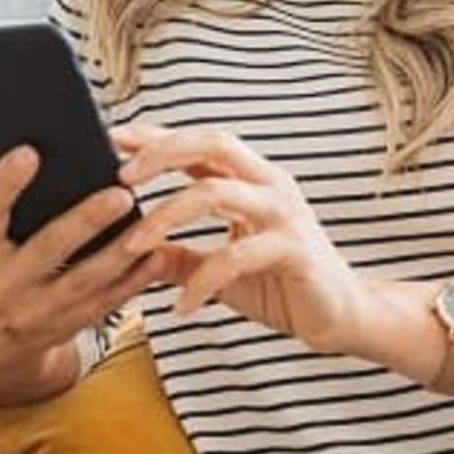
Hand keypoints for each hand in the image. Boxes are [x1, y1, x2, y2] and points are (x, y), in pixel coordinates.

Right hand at [0, 143, 168, 358]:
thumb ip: (8, 206)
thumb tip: (52, 153)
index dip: (4, 182)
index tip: (29, 151)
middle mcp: (1, 284)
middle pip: (47, 248)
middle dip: (85, 221)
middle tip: (119, 193)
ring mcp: (35, 311)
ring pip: (85, 279)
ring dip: (121, 250)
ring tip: (149, 221)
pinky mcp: (68, 326)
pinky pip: (107, 301)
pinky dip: (136, 278)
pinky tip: (158, 254)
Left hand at [111, 122, 363, 354]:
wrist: (341, 316)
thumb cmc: (280, 284)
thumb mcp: (217, 267)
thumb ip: (177, 254)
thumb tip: (126, 248)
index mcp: (252, 179)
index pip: (200, 143)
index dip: (158, 137)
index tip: (113, 138)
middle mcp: (269, 185)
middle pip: (212, 144)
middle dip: (162, 153)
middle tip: (121, 177)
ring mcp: (284, 213)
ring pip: (214, 191)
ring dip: (166, 217)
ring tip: (133, 246)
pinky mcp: (293, 249)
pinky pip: (235, 255)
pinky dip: (202, 280)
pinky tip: (182, 305)